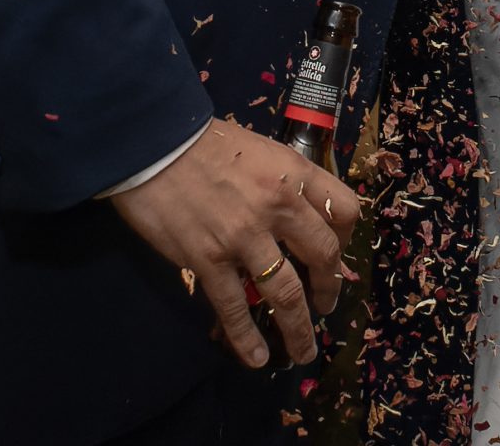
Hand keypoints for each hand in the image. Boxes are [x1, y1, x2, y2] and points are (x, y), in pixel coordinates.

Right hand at [110, 117, 360, 367]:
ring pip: (287, 294)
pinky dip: (247, 339)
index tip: (337, 255)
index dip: (347, 237)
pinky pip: (235, 308)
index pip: (344, 209)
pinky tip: (255, 357)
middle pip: (324, 256)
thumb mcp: (259, 149)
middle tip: (325, 306)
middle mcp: (277, 205)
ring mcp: (243, 236)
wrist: (152, 143)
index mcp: (293, 172)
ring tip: (303, 351)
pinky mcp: (209, 259)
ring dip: (299, 329)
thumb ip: (283, 180)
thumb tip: (298, 216)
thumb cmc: (204, 143)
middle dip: (330, 289)